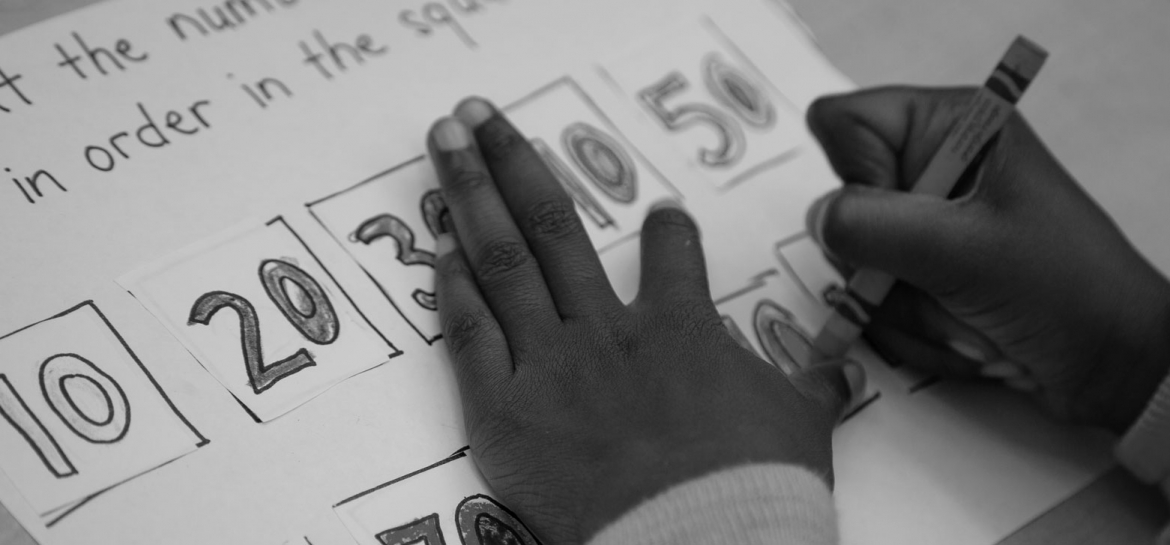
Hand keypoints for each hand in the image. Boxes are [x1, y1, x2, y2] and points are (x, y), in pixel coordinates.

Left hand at [425, 98, 865, 543]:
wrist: (701, 544)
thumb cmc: (753, 489)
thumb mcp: (801, 428)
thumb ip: (810, 386)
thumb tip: (837, 368)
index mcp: (680, 327)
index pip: (671, 252)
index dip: (666, 229)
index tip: (660, 216)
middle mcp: (607, 331)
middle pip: (552, 224)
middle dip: (511, 161)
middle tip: (477, 116)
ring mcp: (551, 366)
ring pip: (503, 261)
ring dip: (469, 194)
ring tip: (443, 144)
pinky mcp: (504, 413)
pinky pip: (469, 336)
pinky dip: (451, 289)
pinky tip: (437, 248)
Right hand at [805, 86, 1169, 432]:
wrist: (1110, 364)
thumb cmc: (1061, 289)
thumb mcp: (963, 249)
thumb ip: (871, 225)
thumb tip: (818, 220)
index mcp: (951, 127)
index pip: (843, 125)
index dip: (856, 175)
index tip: (904, 218)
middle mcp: (932, 169)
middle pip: (843, 206)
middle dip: (883, 262)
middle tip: (941, 281)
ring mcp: (927, 226)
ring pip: (856, 265)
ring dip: (906, 308)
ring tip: (967, 316)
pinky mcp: (927, 274)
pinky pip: (878, 303)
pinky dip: (917, 331)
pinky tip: (967, 334)